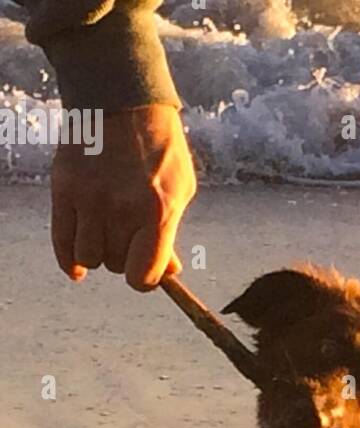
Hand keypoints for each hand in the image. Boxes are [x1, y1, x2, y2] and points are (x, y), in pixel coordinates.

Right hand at [51, 104, 196, 291]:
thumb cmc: (159, 147)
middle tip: (127, 237)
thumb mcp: (180, 189)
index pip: (144, 275)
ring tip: (106, 235)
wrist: (121, 99)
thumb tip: (170, 272)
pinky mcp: (64, 188)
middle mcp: (121, 210)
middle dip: (124, 258)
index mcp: (157, 213)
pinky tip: (76, 268)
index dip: (146, 278)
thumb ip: (171, 232)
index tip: (146, 270)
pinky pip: (62, 242)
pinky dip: (68, 260)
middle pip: (116, 265)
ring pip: (89, 257)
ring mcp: (89, 199)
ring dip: (98, 253)